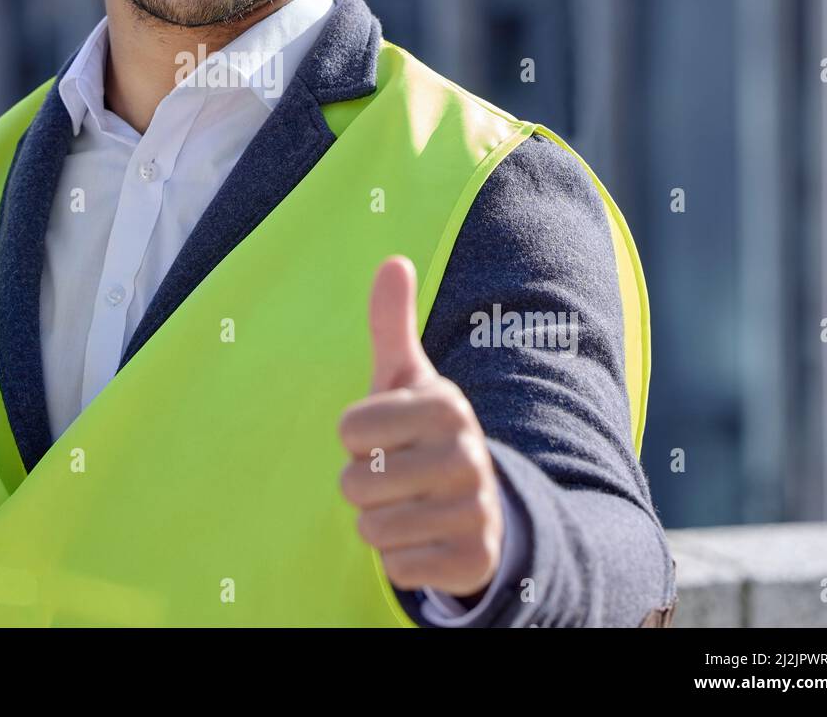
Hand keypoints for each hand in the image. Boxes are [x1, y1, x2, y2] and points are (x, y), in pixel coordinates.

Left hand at [337, 254, 503, 597]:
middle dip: (362, 486)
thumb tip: (393, 259)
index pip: (347, 429)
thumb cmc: (420, 431)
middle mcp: (469, 456)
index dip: (355, 438)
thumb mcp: (406, 378)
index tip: (386, 436)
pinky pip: (398, 567)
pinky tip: (425, 539)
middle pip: (354, 482)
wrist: (479, 505)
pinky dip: (401, 560)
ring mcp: (476, 511)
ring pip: (372, 528)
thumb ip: (392, 322)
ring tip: (408, 506)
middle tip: (396, 476)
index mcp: (447, 405)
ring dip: (378, 524)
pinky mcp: (473, 561)